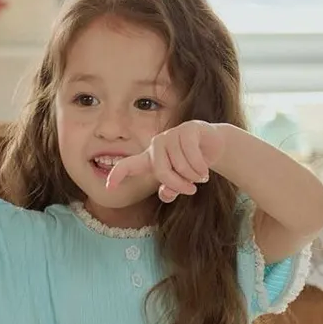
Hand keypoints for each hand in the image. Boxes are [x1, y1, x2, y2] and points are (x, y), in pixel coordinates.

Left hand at [103, 121, 226, 202]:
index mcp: (150, 158)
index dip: (117, 175)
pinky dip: (200, 167)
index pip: (128, 165)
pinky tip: (205, 169)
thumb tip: (166, 194)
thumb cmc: (191, 164)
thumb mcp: (180, 181)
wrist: (213, 146)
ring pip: (179, 164)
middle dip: (179, 184)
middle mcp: (157, 144)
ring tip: (200, 176)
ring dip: (193, 176)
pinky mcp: (188, 129)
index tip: (109, 187)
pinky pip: (191, 154)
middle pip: (160, 171)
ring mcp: (171, 134)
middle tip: (192, 190)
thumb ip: (171, 189)